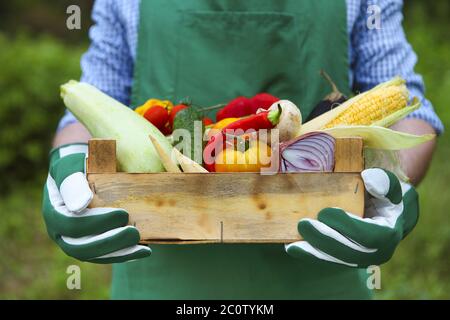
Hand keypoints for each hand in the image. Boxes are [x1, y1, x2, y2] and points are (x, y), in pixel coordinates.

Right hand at [42, 143, 150, 263]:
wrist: (81, 172)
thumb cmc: (76, 166)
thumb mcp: (70, 166)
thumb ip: (73, 183)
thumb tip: (81, 205)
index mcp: (53, 211)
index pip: (70, 223)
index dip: (96, 222)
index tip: (123, 213)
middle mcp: (59, 232)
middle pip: (80, 247)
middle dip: (110, 241)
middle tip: (134, 233)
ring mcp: (73, 242)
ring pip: (93, 256)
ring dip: (118, 252)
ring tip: (141, 245)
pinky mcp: (89, 247)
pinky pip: (104, 256)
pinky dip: (124, 255)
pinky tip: (143, 250)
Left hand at [286, 168, 418, 267]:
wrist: (389, 214)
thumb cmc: (387, 195)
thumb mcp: (391, 184)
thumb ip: (384, 181)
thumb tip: (368, 179)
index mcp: (389, 234)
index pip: (367, 236)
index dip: (346, 225)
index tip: (325, 212)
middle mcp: (378, 253)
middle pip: (348, 252)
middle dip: (324, 240)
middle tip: (303, 224)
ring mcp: (363, 261)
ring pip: (337, 261)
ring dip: (313, 253)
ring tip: (292, 244)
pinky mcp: (349, 262)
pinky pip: (329, 260)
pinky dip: (310, 255)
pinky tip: (292, 247)